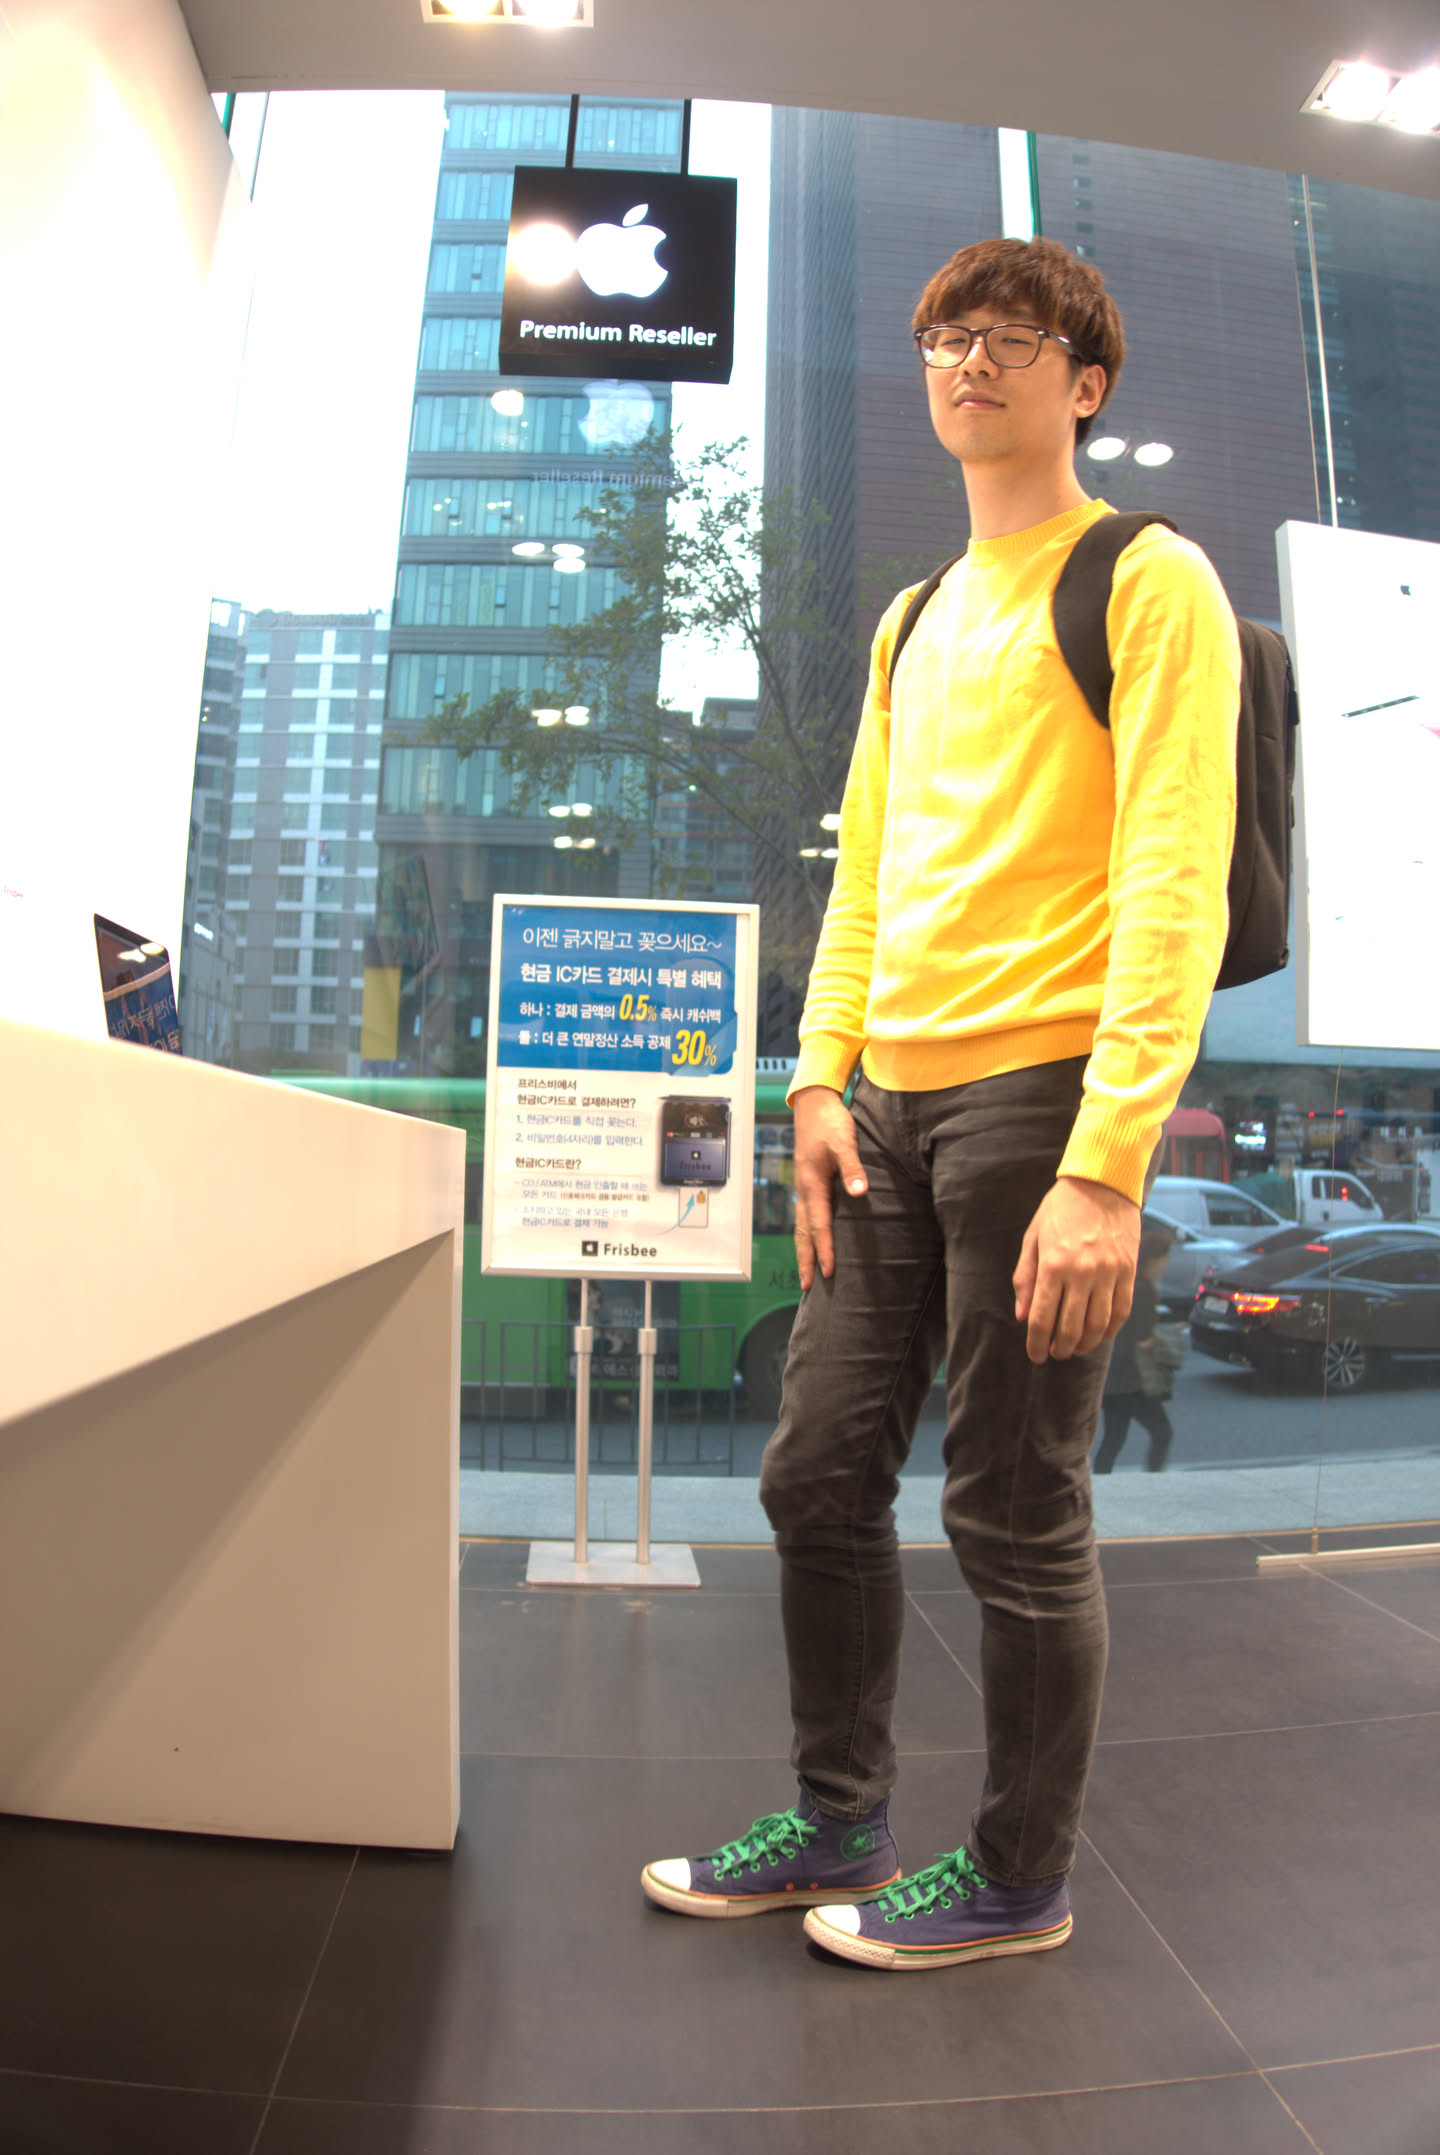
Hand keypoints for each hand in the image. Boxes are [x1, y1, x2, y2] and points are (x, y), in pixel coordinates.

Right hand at [792, 1086, 867, 1289]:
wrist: (814, 1103)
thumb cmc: (831, 1122)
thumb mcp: (845, 1142)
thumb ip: (853, 1168)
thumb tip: (860, 1193)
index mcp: (812, 1184)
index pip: (820, 1225)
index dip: (825, 1249)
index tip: (829, 1272)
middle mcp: (804, 1190)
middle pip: (804, 1232)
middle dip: (806, 1260)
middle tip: (807, 1287)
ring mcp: (803, 1187)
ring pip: (802, 1226)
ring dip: (804, 1250)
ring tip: (807, 1272)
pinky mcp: (808, 1182)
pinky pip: (805, 1215)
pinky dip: (807, 1234)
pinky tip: (813, 1240)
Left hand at [1012, 1176, 1140, 1364]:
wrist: (1103, 1182)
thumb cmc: (1062, 1208)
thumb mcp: (1033, 1237)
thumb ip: (1026, 1278)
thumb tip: (1023, 1316)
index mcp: (1053, 1266)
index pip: (1043, 1319)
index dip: (1037, 1343)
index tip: (1035, 1355)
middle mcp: (1082, 1273)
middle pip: (1071, 1328)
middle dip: (1060, 1348)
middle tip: (1055, 1353)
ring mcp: (1109, 1273)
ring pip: (1099, 1325)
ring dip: (1086, 1344)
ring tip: (1075, 1349)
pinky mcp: (1128, 1271)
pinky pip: (1122, 1310)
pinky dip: (1111, 1330)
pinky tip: (1100, 1335)